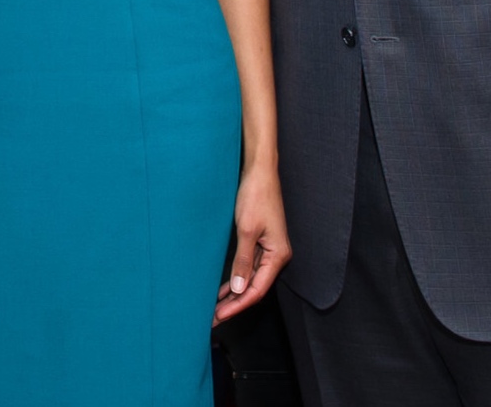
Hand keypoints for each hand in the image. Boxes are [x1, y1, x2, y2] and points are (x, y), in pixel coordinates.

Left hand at [216, 159, 290, 322]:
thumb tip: (239, 289)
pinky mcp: (260, 241)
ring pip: (250, 279)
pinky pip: (248, 267)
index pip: (257, 290)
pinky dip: (236, 279)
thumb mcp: (247, 230)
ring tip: (216, 308)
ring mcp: (268, 249)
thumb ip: (243, 260)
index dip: (238, 305)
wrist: (259, 171)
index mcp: (278, 255)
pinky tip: (224, 289)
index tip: (220, 315)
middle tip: (213, 318)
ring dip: (234, 294)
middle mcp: (276, 255)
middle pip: (254, 287)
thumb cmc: (255, 196)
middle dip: (234, 304)